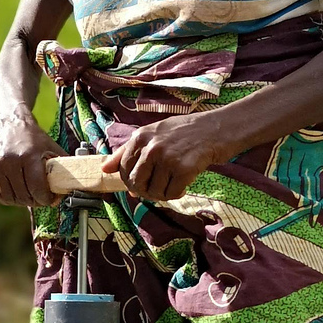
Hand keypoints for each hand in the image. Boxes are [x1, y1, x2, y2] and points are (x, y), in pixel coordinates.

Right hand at [0, 110, 63, 207]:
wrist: (12, 124)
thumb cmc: (35, 140)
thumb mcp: (52, 150)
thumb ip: (63, 168)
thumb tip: (74, 188)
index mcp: (28, 155)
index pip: (36, 189)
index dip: (46, 199)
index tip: (50, 200)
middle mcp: (8, 158)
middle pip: (23, 195)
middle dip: (35, 201)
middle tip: (40, 199)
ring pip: (9, 197)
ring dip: (20, 201)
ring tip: (28, 196)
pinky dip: (6, 197)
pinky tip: (15, 192)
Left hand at [103, 118, 221, 202]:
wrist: (217, 128)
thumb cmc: (185, 132)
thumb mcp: (153, 134)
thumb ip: (127, 151)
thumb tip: (104, 170)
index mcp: (140, 137)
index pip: (123, 169)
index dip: (131, 182)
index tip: (143, 183)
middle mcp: (151, 147)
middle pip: (136, 183)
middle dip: (145, 191)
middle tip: (157, 189)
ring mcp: (167, 158)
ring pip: (154, 192)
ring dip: (162, 194)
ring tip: (172, 185)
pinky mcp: (184, 169)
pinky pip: (171, 194)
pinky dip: (176, 194)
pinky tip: (183, 186)